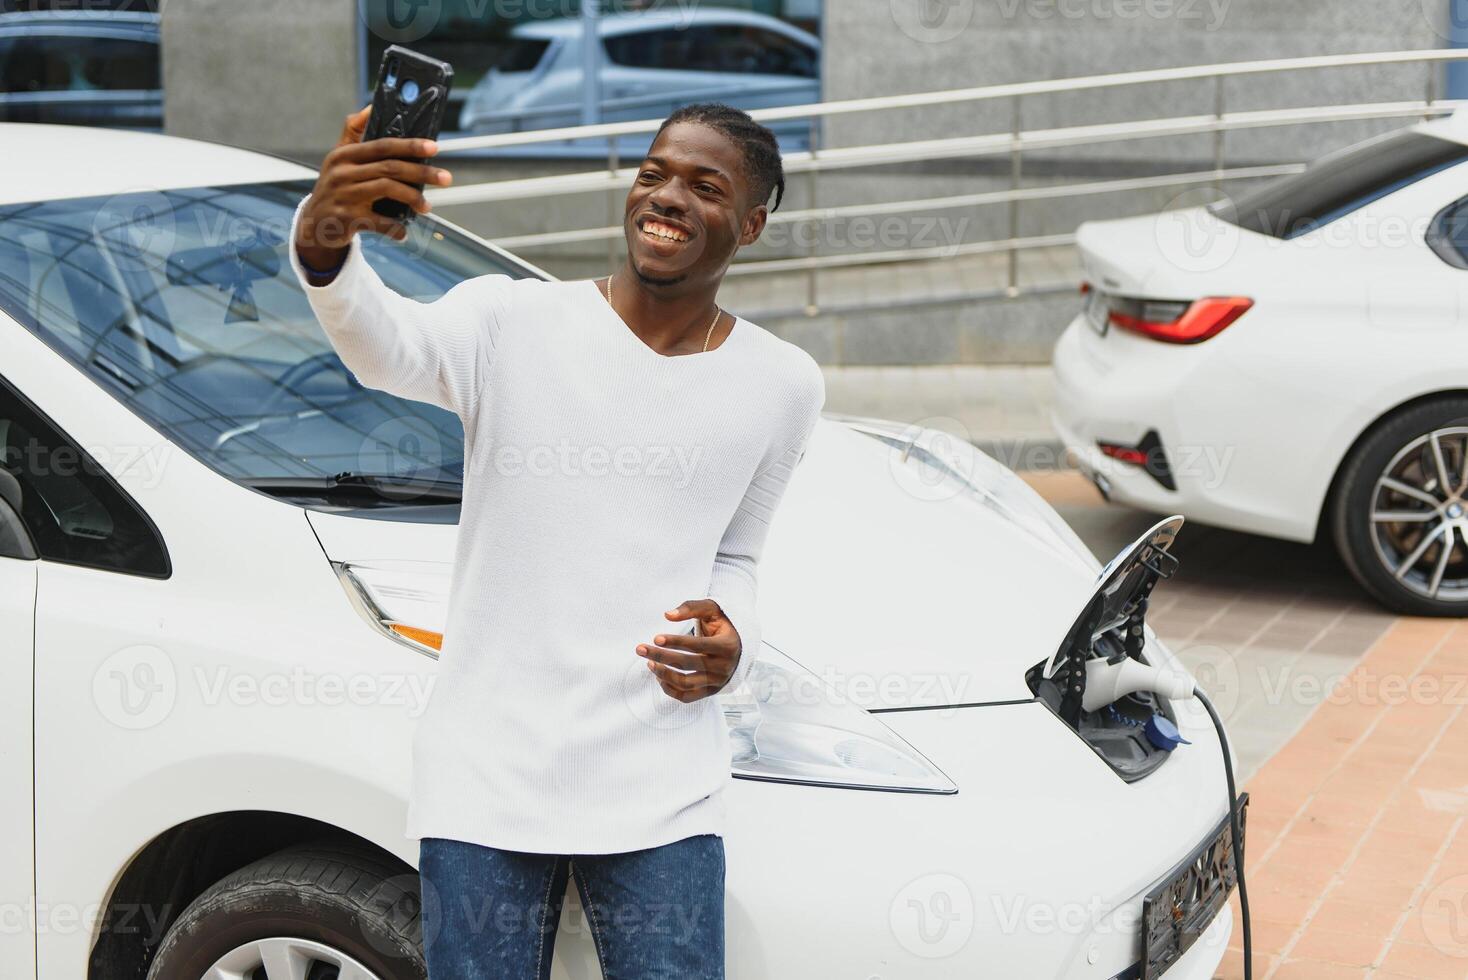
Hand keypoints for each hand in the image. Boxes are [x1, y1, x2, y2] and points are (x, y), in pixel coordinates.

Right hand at [294, 103, 453, 271]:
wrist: (314, 223)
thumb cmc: (335, 186)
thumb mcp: (338, 158)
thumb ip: (353, 131)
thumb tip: (372, 106)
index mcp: (344, 155)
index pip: (382, 145)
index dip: (410, 145)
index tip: (434, 147)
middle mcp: (342, 173)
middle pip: (390, 168)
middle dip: (422, 172)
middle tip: (445, 178)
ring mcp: (344, 196)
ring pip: (388, 190)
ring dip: (413, 198)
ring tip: (426, 206)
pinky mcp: (346, 218)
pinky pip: (380, 222)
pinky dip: (396, 228)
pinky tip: (404, 231)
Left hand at [636, 599, 742, 702]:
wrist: (738, 647)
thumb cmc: (721, 625)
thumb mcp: (712, 609)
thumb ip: (691, 608)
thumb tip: (667, 615)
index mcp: (727, 645)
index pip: (698, 646)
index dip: (676, 642)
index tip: (656, 638)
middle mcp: (724, 666)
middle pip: (687, 664)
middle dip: (661, 656)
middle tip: (640, 649)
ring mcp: (718, 682)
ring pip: (685, 683)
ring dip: (663, 673)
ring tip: (649, 662)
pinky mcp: (711, 692)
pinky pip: (687, 697)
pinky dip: (670, 689)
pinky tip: (659, 676)